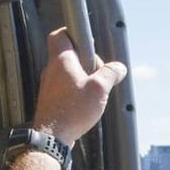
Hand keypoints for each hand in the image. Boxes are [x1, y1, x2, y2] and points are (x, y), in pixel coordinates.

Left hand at [30, 27, 126, 145]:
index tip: (87, 40)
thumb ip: (110, 74)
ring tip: (94, 91)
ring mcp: (50, 85)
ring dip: (82, 77)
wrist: (52, 137)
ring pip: (67, 72)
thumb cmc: (71, 111)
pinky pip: (65, 88)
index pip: (60, 35)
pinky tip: (86, 103)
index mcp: (61, 60)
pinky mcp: (51, 100)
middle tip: (98, 72)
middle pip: (68, 54)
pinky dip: (77, 90)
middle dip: (86, 60)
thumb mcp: (100, 89)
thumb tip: (119, 67)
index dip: (73, 32)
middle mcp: (52, 70)